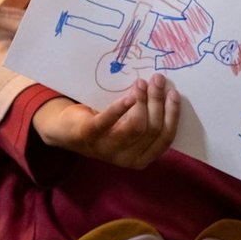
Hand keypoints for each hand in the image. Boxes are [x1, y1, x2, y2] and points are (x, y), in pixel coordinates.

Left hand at [31, 73, 180, 168]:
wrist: (67, 131)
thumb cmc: (105, 126)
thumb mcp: (128, 127)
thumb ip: (147, 118)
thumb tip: (166, 90)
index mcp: (141, 158)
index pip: (165, 138)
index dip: (172, 115)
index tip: (173, 93)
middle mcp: (127, 159)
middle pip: (153, 129)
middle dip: (158, 102)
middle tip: (158, 80)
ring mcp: (108, 150)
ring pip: (136, 126)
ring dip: (142, 101)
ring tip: (141, 83)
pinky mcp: (90, 136)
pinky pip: (109, 122)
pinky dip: (121, 108)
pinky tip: (129, 96)